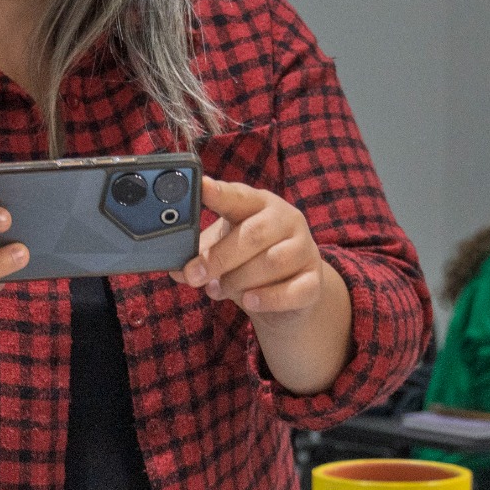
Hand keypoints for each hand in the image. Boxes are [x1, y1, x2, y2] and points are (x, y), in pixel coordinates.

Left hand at [174, 177, 326, 316]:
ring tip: (218, 290)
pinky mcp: (314, 280)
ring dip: (238, 280)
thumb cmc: (250, 261)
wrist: (289, 294)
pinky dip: (268, 299)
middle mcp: (286, 220)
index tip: (201, 188)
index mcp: (259, 204)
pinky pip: (294, 290)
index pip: (238, 196)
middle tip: (194, 275)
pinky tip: (250, 301)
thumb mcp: (222, 251)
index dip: (219, 192)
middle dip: (219, 257)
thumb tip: (175, 269)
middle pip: (254, 234)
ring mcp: (304, 249)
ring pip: (272, 262)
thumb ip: (199, 255)